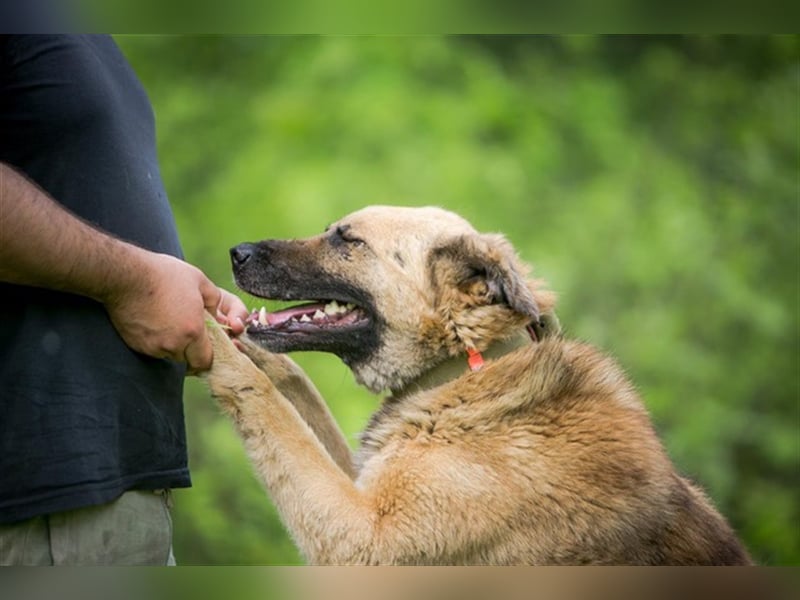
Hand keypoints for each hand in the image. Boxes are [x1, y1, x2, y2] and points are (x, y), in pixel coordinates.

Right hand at [102, 250, 246, 371]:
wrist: (125, 275)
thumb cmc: (164, 275)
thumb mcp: (199, 281)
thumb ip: (215, 301)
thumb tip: (219, 314)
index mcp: (193, 331)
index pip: (205, 361)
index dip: (208, 354)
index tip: (206, 343)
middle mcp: (174, 344)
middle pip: (188, 360)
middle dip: (191, 349)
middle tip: (189, 330)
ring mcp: (153, 346)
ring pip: (170, 355)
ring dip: (174, 345)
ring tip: (171, 321)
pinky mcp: (137, 345)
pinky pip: (153, 350)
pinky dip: (157, 341)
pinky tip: (155, 322)